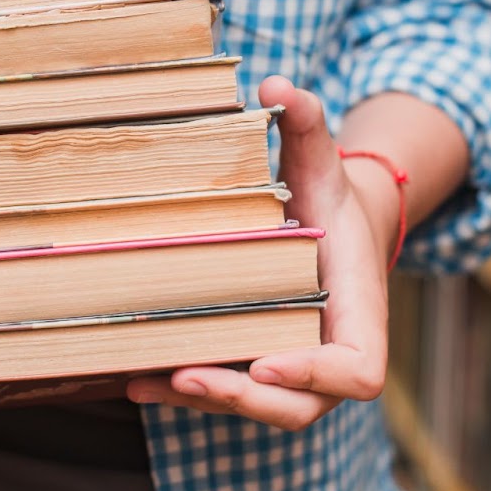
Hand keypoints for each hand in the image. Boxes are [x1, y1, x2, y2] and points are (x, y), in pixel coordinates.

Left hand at [126, 75, 390, 429]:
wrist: (330, 231)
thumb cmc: (329, 197)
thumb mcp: (320, 160)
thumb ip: (307, 123)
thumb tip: (277, 83)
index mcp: (358, 312)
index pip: (357, 370)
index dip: (318, 375)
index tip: (269, 362)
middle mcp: (328, 352)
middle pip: (297, 406)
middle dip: (243, 398)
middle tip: (188, 373)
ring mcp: (291, 369)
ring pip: (254, 407)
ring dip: (203, 400)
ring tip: (147, 378)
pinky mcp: (254, 366)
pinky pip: (225, 392)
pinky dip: (181, 390)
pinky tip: (131, 378)